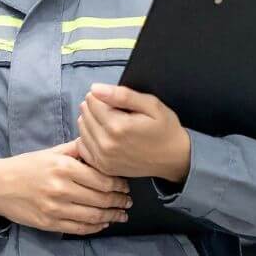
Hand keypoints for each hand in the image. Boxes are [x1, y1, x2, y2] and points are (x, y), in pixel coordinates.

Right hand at [0, 140, 131, 235]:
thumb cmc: (26, 166)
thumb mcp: (51, 152)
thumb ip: (77, 149)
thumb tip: (100, 145)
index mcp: (63, 167)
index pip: (102, 179)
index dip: (119, 184)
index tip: (126, 185)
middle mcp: (61, 188)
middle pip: (101, 198)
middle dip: (119, 201)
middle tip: (128, 201)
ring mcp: (55, 208)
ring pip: (93, 216)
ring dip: (112, 216)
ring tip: (121, 214)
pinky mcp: (49, 223)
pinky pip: (80, 228)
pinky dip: (96, 227)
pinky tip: (103, 223)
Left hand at [76, 83, 191, 182]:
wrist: (174, 158)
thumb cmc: (164, 129)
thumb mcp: (151, 105)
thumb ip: (122, 95)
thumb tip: (95, 88)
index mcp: (118, 127)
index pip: (92, 100)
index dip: (103, 96)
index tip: (117, 101)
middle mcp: (106, 144)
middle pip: (85, 113)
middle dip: (97, 107)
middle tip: (116, 112)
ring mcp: (103, 158)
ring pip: (82, 128)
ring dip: (92, 121)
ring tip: (111, 122)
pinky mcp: (102, 166)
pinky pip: (82, 145)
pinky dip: (89, 137)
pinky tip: (104, 135)